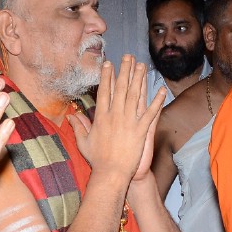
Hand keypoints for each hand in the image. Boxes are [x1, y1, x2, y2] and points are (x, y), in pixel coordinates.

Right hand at [68, 55, 163, 183]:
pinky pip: (150, 113)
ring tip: (143, 66)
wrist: (112, 174)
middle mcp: (115, 116)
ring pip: (135, 96)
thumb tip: (69, 115)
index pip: (105, 92)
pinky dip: (157, 101)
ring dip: (140, 79)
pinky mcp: (141, 130)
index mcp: (101, 117)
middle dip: (125, 70)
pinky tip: (162, 90)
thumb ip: (78, 126)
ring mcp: (129, 122)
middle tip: (128, 57)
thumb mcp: (84, 142)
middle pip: (121, 88)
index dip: (107, 77)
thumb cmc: (97, 160)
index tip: (109, 64)